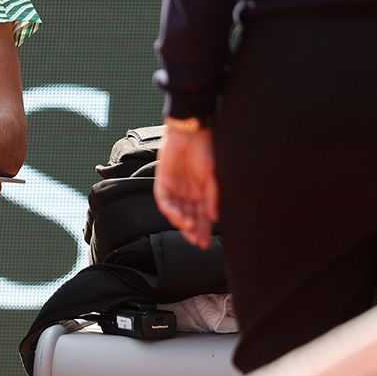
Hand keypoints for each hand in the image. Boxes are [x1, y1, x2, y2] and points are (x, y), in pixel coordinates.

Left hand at [154, 123, 217, 249]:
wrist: (191, 133)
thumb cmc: (206, 150)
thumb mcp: (213, 176)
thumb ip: (212, 196)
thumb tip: (214, 217)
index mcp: (200, 193)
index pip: (200, 217)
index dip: (203, 230)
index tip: (206, 242)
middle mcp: (187, 194)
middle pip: (188, 218)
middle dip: (193, 231)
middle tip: (198, 242)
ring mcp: (174, 189)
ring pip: (176, 212)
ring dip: (182, 222)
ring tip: (190, 229)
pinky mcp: (162, 182)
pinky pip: (163, 201)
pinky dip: (171, 210)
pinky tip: (179, 216)